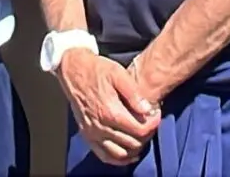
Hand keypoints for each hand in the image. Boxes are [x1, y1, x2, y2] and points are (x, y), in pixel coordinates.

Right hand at [56, 50, 157, 165]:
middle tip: (150, 123)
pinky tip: (128, 153)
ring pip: (120, 153)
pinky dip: (118, 158)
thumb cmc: (96, 70)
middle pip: (132, 143)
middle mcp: (100, 126)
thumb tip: (148, 109)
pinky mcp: (87, 135)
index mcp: (110, 111)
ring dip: (134, 148)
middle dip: (146, 134)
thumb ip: (135, 94)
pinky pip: (105, 156)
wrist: (74, 70)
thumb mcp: (119, 74)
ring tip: (141, 136)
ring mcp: (92, 133)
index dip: (153, 124)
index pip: (140, 129)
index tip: (156, 114)